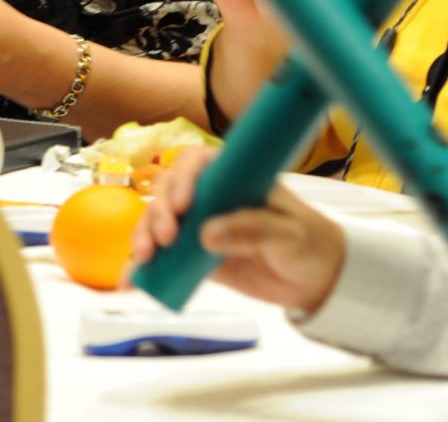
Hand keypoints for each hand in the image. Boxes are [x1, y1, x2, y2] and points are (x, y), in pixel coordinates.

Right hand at [130, 144, 346, 311]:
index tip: (182, 205)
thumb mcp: (288, 234)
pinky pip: (163, 259)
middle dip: (158, 212)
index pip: (196, 164)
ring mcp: (198, 226)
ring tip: (143, 260)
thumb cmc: (308, 242)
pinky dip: (143, 269)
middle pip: (169, 192)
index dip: (182, 178)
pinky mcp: (194, 257)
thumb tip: (206, 235)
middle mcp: (209, 196)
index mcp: (232, 177)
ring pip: (159, 222)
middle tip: (164, 239)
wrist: (316, 280)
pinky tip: (131, 282)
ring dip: (144, 236)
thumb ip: (252, 230)